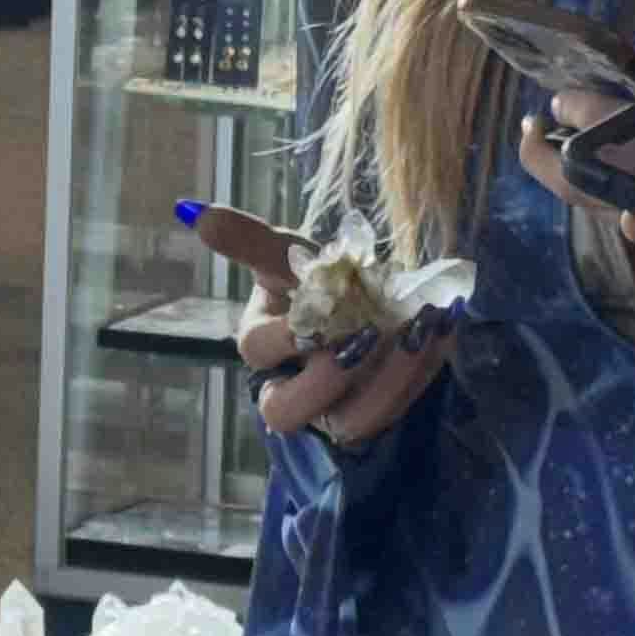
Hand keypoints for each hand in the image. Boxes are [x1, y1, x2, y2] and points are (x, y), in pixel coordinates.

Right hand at [193, 201, 455, 447]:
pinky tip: (438, 332)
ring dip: (387, 379)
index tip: (322, 312)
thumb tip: (195, 213)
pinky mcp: (375, 418)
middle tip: (366, 336)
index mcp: (260, 345)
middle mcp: (288, 388)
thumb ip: (248, 239)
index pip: (258, 353)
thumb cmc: (316, 278)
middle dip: (327, 378)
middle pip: (285, 412)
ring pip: (350, 422)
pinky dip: (420, 372)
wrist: (367, 297)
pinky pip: (396, 410)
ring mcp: (332, 412)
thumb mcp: (285, 255)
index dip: (286, 338)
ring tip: (418, 332)